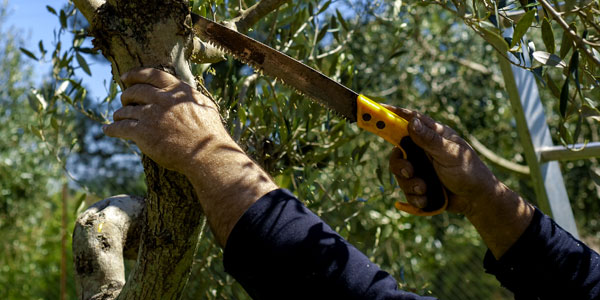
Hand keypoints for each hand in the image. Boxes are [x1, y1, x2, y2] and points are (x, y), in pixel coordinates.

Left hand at [103, 68, 276, 246]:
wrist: (207, 155)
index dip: (135, 74)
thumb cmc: (210, 134)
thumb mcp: (205, 107)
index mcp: (178, 91)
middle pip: (135, 91)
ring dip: (120, 113)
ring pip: (126, 110)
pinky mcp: (143, 133)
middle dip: (126, 95)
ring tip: (118, 117)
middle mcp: (163, 99)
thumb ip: (191, 97)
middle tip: (124, 100)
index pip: (152, 74)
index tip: (125, 77)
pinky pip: (121, 127)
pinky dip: (112, 128)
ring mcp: (151, 115)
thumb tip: (185, 92)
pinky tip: (108, 129)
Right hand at [385, 106, 499, 216]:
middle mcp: (422, 149)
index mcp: (431, 135)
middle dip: (400, 164)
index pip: (408, 119)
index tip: (375, 109)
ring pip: (399, 173)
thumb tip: (410, 122)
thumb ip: (430, 139)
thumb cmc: (469, 170)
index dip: (391, 114)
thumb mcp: (450, 154)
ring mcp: (420, 167)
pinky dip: (414, 196)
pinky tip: (427, 198)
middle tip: (409, 171)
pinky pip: (406, 190)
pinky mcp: (419, 184)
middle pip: (397, 151)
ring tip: (424, 188)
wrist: (476, 200)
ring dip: (410, 184)